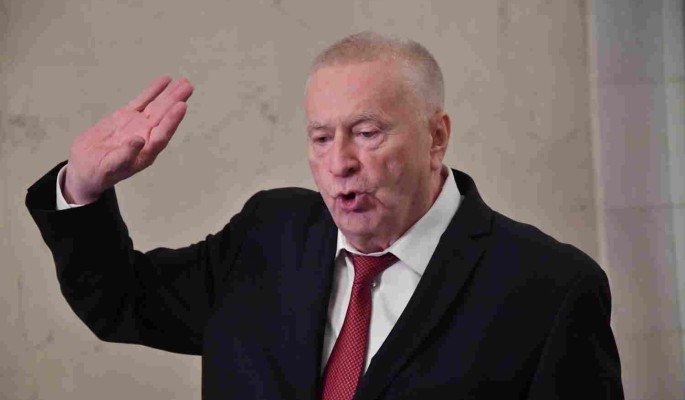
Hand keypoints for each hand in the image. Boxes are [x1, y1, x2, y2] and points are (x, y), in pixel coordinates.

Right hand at [63, 76, 193, 203]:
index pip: (162, 134)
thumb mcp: (110, 167)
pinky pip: (142, 102)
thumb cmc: (98, 172)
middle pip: (163, 117)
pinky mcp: (126, 117)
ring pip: (156, 107)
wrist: (84, 168)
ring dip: (169, 94)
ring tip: (183, 82)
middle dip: (175, 101)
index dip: (172, 120)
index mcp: (146, 152)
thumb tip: (139, 140)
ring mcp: (137, 125)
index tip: (182, 105)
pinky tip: (165, 81)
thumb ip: (125, 154)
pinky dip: (152, 91)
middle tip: (188, 86)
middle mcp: (146, 137)